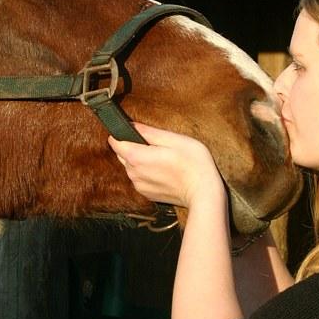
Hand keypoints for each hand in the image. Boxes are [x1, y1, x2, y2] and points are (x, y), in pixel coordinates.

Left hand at [108, 123, 224, 209]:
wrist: (204, 193)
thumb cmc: (193, 164)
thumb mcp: (173, 139)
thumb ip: (148, 132)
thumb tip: (131, 125)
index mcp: (137, 157)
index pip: (114, 142)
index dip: (121, 133)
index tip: (132, 131)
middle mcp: (133, 173)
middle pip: (122, 154)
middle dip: (133, 146)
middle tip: (156, 145)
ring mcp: (139, 185)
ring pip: (131, 166)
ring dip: (140, 160)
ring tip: (163, 159)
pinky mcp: (146, 194)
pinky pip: (139, 178)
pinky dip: (147, 173)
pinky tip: (164, 171)